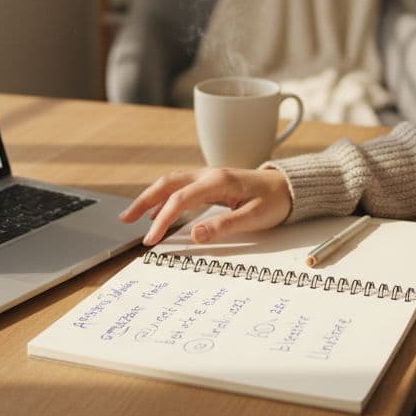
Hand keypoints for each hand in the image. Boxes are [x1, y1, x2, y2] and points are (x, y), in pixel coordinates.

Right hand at [119, 167, 291, 245]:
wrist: (290, 187)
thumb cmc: (275, 202)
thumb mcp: (254, 218)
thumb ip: (224, 225)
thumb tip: (195, 235)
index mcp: (218, 181)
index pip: (180, 200)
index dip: (162, 221)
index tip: (150, 241)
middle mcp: (209, 174)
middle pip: (167, 184)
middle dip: (144, 201)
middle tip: (124, 220)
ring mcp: (209, 176)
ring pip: (171, 182)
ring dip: (151, 197)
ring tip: (133, 215)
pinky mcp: (211, 182)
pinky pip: (181, 186)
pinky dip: (165, 197)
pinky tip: (158, 212)